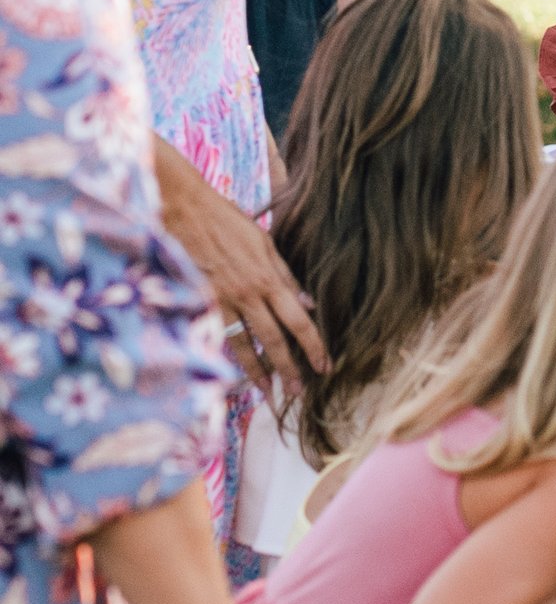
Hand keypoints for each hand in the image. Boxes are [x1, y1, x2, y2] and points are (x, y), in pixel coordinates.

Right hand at [156, 145, 326, 393]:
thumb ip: (285, 275)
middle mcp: (248, 294)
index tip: (324, 365)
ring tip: (268, 392)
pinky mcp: (200, 302)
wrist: (184, 210)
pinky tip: (233, 371)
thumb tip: (308, 303)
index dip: (313, 346)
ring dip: (258, 371)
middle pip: (274, 340)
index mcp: (268, 278)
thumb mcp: (264, 241)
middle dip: (289, 369)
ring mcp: (222, 301)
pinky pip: (218, 335)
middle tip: (299, 393)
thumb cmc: (225, 220)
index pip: (298, 320)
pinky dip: (228, 355)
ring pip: (244, 345)